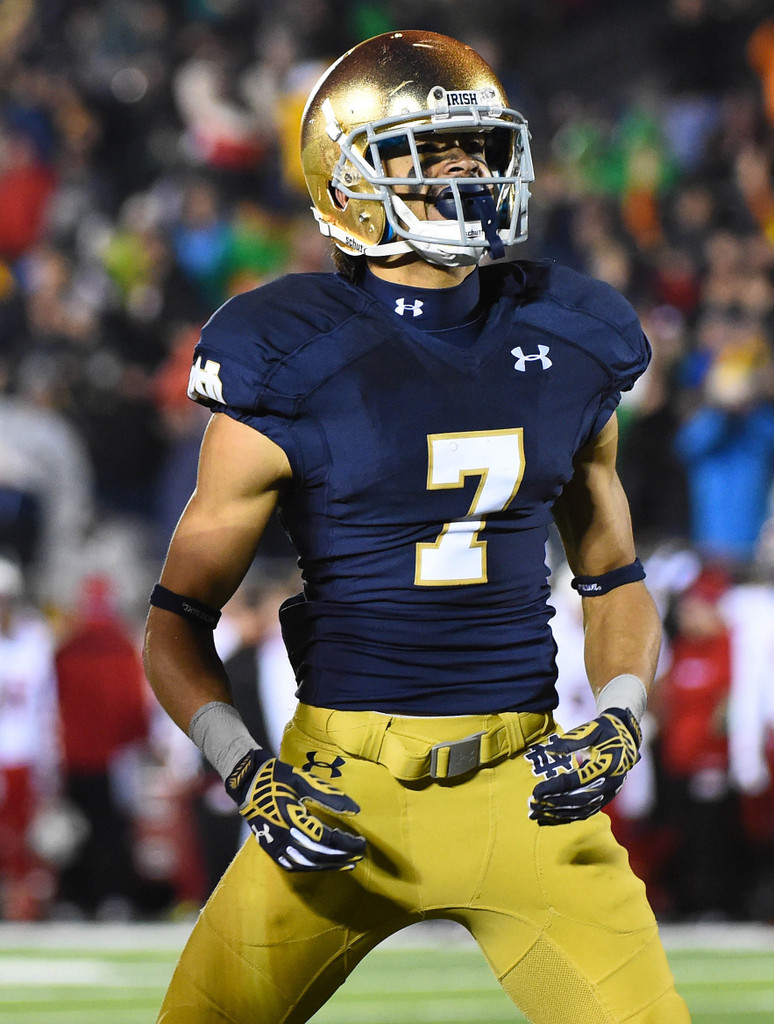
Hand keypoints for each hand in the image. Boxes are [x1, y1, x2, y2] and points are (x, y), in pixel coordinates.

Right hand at [225, 750, 365, 870]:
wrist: (248, 783)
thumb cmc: (278, 778)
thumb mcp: (304, 780)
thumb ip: (329, 796)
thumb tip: (356, 810)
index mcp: (291, 818)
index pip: (325, 838)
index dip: (345, 844)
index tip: (361, 843)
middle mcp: (282, 836)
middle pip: (318, 854)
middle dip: (341, 856)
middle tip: (359, 854)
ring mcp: (274, 846)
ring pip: (307, 864)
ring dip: (329, 865)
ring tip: (348, 863)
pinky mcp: (270, 849)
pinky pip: (293, 865)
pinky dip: (311, 867)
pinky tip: (324, 865)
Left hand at [527, 709, 641, 825]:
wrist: (626, 737)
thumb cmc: (606, 731)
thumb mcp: (591, 730)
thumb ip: (570, 741)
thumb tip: (549, 751)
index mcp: (607, 766)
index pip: (576, 781)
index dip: (555, 787)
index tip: (536, 791)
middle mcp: (609, 784)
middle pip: (578, 800)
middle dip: (553, 804)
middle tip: (532, 805)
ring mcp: (608, 794)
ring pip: (581, 810)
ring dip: (558, 814)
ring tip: (536, 815)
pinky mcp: (605, 798)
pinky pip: (586, 812)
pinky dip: (568, 817)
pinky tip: (551, 818)